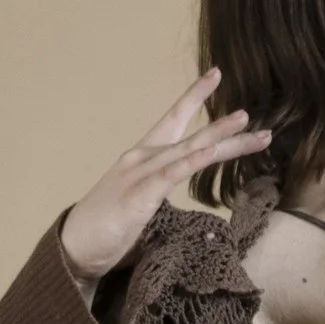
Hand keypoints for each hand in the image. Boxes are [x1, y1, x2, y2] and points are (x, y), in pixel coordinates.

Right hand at [58, 72, 272, 282]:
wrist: (74, 246)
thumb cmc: (106, 228)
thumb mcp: (138, 203)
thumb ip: (158, 191)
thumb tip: (179, 197)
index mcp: (143, 158)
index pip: (172, 121)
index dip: (193, 98)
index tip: (215, 76)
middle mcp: (142, 158)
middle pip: (189, 135)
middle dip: (222, 125)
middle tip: (250, 113)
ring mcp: (140, 174)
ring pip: (188, 150)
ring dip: (220, 138)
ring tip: (247, 126)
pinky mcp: (139, 195)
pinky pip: (171, 174)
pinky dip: (192, 161)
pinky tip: (210, 151)